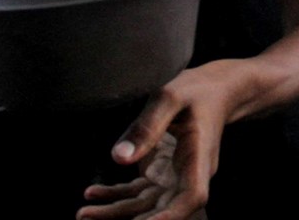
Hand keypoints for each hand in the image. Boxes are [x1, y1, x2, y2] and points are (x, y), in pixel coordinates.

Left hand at [77, 66, 229, 219]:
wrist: (214, 90)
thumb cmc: (197, 90)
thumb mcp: (170, 97)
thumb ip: (146, 127)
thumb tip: (119, 158)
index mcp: (199, 157)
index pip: (192, 196)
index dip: (169, 216)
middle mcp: (190, 174)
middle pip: (163, 207)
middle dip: (130, 219)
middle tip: (89, 216)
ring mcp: (176, 176)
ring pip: (146, 204)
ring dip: (116, 211)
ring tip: (84, 213)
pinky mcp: (162, 172)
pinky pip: (139, 192)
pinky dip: (116, 196)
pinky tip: (93, 194)